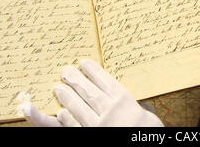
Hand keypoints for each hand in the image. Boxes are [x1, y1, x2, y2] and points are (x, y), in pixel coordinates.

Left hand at [22, 59, 163, 126]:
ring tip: (57, 86)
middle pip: (87, 92)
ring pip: (76, 107)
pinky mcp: (86, 137)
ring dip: (65, 96)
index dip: (92, 71)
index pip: (104, 81)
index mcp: (124, 102)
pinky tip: (50, 111)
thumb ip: (137, 105)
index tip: (83, 62)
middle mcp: (108, 112)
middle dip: (75, 80)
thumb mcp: (149, 116)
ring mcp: (95, 126)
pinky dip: (55, 119)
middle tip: (65, 70)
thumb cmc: (147, 133)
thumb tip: (129, 97)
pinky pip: (68, 128)